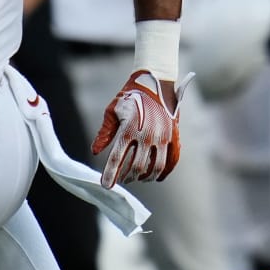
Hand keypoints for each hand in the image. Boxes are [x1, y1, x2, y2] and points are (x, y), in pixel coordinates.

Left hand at [91, 70, 186, 188]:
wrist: (155, 83)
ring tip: (136, 178)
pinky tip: (155, 177)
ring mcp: (163, 137)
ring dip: (144, 177)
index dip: (110, 174)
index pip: (117, 158)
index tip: (106, 185)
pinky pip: (171, 161)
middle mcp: (147, 135)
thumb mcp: (112, 111)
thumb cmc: (130, 97)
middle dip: (127, 177)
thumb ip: (104, 133)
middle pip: (137, 167)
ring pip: (155, 167)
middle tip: (122, 179)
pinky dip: (162, 172)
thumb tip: (95, 151)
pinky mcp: (174, 137)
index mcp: (129, 129)